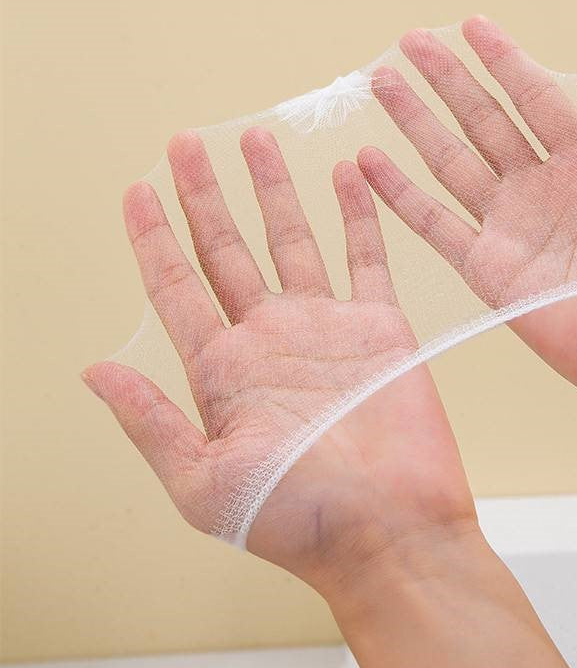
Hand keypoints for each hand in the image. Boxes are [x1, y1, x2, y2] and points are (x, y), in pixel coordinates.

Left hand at [82, 129, 475, 593]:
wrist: (390, 528)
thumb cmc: (299, 518)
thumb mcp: (203, 483)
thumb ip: (151, 422)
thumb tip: (95, 369)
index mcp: (223, 372)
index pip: (177, 288)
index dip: (153, 239)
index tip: (136, 191)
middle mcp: (269, 340)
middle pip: (227, 250)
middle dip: (204, 195)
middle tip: (187, 144)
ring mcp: (325, 328)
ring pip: (292, 240)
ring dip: (274, 190)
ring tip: (257, 138)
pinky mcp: (378, 327)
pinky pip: (366, 258)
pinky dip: (358, 216)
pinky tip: (346, 176)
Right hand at [359, 16, 576, 554]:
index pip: (535, 99)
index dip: (504, 60)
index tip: (473, 25)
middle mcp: (541, 193)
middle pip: (482, 122)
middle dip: (445, 81)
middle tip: (409, 44)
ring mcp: (510, 230)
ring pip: (450, 163)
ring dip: (414, 123)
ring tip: (381, 83)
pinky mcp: (487, 271)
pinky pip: (433, 224)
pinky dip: (399, 194)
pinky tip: (369, 162)